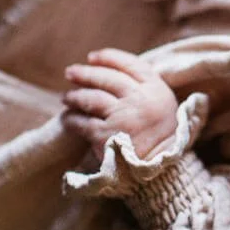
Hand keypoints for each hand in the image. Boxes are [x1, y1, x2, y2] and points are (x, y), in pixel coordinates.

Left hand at [61, 49, 179, 157]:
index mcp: (156, 89)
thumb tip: (113, 70)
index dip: (108, 58)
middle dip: (85, 73)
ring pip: (91, 98)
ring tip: (66, 97)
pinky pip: (82, 122)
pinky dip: (71, 119)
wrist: (160, 172)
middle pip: (106, 78)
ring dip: (74, 95)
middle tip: (71, 73)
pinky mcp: (105, 135)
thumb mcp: (164, 105)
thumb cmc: (161, 137)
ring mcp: (122, 117)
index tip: (92, 57)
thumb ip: (145, 87)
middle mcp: (139, 100)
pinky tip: (67, 118)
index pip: (129, 64)